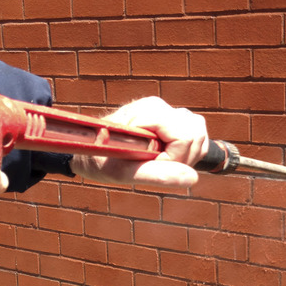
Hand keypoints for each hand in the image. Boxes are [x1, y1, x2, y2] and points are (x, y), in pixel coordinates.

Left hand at [69, 97, 208, 186]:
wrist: (86, 150)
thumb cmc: (100, 160)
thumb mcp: (124, 173)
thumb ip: (157, 175)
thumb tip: (192, 179)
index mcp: (149, 112)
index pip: (185, 137)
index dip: (173, 160)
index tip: (149, 166)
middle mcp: (159, 106)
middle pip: (196, 132)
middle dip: (183, 158)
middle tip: (156, 166)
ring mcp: (165, 110)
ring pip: (198, 131)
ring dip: (187, 154)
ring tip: (161, 163)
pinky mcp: (169, 117)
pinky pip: (195, 133)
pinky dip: (187, 150)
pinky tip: (167, 157)